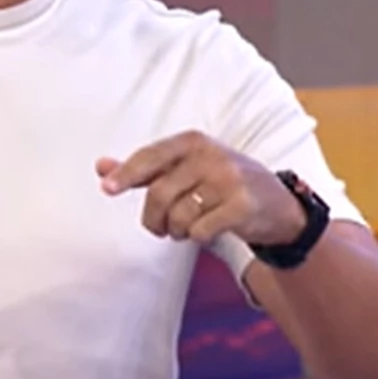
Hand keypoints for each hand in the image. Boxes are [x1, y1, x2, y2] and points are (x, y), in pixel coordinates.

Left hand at [96, 131, 305, 246]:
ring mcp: (229, 178)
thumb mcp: (184, 169)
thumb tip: (100, 167)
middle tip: (160, 229)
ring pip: (179, 216)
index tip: (107, 189)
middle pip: (160, 193)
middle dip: (153, 219)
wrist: (277, 203)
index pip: (150, 157)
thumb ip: (143, 169)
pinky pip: (201, 230)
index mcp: (192, 142)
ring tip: (187, 228)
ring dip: (176, 231)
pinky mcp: (243, 204)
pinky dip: (198, 237)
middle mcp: (210, 155)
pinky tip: (208, 230)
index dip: (126, 174)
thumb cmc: (220, 184)